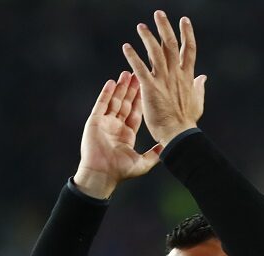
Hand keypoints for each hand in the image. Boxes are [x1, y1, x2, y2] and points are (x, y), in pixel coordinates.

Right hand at [74, 71, 163, 199]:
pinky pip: (101, 104)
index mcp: (127, 135)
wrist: (102, 175)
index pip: (135, 113)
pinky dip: (106, 93)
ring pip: (114, 101)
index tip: (146, 88)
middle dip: (131, 89)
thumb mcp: (143, 162)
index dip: (140, 100)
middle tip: (137, 74)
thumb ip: (155, 154)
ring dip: (120, 87)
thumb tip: (168, 147)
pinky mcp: (95, 122)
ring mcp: (105, 123)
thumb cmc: (121, 172)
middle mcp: (116, 127)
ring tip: (126, 73)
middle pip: (125, 103)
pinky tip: (112, 82)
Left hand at [122, 11, 205, 146]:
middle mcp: (176, 75)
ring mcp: (164, 80)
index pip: (189, 50)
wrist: (179, 134)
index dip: (187, 34)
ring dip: (148, 38)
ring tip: (141, 26)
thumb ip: (199, 87)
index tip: (184, 20)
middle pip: (171, 45)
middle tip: (158, 13)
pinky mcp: (151, 88)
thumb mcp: (198, 102)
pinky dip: (133, 57)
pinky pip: (141, 68)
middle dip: (165, 28)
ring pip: (156, 53)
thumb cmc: (187, 122)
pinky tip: (126, 47)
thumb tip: (203, 77)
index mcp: (187, 76)